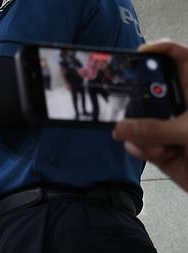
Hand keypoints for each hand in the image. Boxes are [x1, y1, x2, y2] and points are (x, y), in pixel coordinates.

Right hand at [112, 40, 187, 191]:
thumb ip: (155, 129)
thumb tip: (119, 129)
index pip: (180, 59)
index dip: (160, 50)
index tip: (139, 54)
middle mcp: (183, 106)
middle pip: (150, 90)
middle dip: (135, 99)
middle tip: (122, 103)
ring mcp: (170, 129)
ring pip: (139, 121)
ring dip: (141, 133)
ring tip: (157, 146)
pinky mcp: (162, 150)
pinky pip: (139, 144)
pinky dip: (142, 149)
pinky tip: (159, 154)